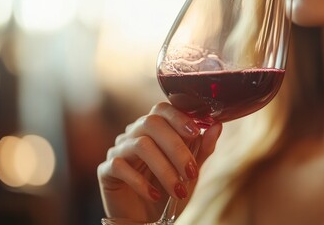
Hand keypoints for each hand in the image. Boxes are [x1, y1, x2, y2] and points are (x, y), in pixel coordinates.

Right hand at [97, 103, 222, 220]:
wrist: (147, 220)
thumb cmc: (169, 192)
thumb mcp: (190, 172)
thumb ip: (202, 149)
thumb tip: (217, 125)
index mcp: (155, 129)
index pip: (162, 109)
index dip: (178, 117)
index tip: (195, 132)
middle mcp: (134, 134)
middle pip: (151, 123)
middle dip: (176, 148)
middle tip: (191, 172)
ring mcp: (118, 150)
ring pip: (140, 145)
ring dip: (164, 169)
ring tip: (178, 191)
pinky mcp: (106, 170)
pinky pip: (119, 166)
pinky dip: (141, 182)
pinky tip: (155, 195)